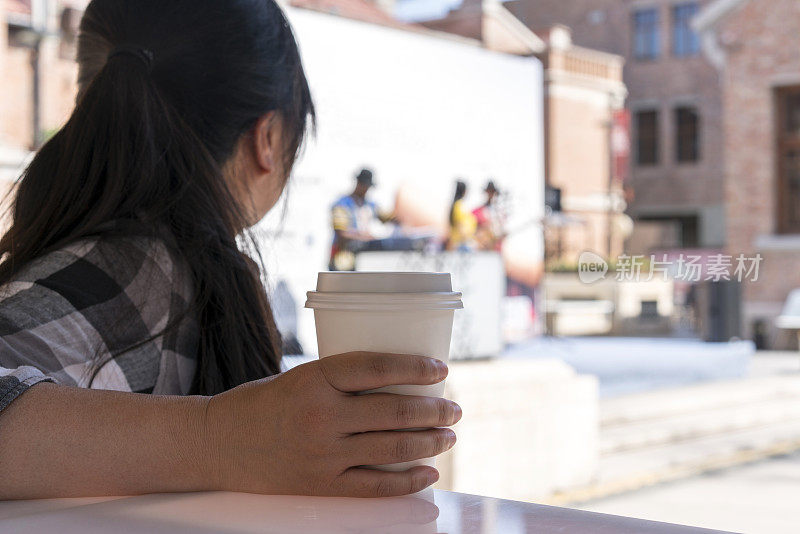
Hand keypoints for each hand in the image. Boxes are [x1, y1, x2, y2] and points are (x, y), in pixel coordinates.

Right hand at [203, 352, 460, 496]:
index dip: (416, 368)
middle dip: (434, 411)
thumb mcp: (302, 377)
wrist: (218, 443)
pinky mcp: (320, 485)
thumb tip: (401, 384)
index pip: (377, 367)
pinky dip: (407, 480)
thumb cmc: (264, 403)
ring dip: (429, 442)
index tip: (442, 370)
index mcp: (316, 378)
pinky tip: (427, 473)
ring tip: (448, 436)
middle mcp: (321, 415)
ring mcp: (322, 454)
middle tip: (454, 408)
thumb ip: (344, 381)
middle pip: (394, 411)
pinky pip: (375, 486)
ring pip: (392, 448)